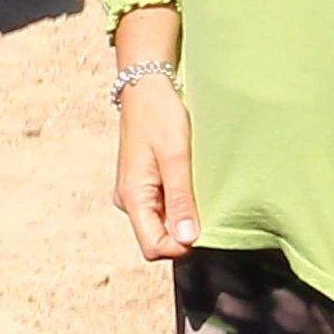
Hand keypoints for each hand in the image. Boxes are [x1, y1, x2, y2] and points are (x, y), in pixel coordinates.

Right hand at [112, 75, 199, 261]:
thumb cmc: (160, 116)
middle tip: (205, 204)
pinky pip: (160, 209)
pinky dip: (178, 205)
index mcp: (132, 197)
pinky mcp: (141, 185)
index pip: (153, 246)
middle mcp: (128, 201)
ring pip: (159, 225)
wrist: (145, 87)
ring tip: (196, 189)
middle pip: (156, 239)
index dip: (180, 246)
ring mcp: (133, 194)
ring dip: (181, 217)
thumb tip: (188, 240)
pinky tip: (189, 184)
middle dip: (182, 233)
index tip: (205, 226)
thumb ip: (180, 199)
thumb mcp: (176, 156)